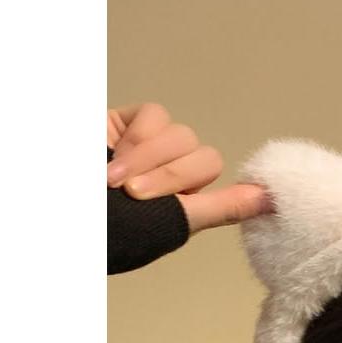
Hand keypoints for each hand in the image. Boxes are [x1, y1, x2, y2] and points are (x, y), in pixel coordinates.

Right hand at [107, 103, 270, 232]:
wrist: (71, 210)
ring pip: (180, 134)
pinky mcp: (126, 123)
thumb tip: (269, 200)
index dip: (208, 184)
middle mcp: (173, 172)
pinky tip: (113, 155)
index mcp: (187, 200)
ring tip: (117, 181)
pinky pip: (153, 115)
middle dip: (169, 176)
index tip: (189, 196)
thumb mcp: (173, 222)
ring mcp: (150, 147)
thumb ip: (221, 208)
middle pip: (201, 155)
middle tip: (134, 194)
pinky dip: (137, 138)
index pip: (221, 180)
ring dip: (150, 158)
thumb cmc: (114, 227)